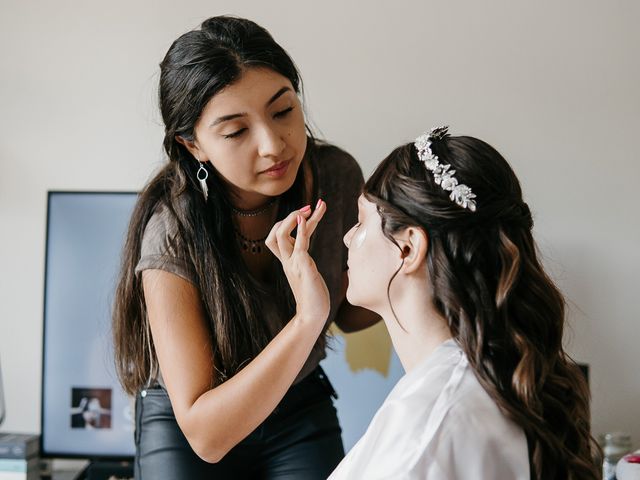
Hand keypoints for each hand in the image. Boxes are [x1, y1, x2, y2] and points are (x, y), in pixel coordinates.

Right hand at [266, 200, 329, 323]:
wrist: (313, 315)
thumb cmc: (314, 296)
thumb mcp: (308, 273)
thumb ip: (306, 261)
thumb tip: (308, 256)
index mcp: (288, 261)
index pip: (281, 236)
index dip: (292, 222)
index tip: (310, 211)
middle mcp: (287, 261)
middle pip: (275, 233)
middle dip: (289, 216)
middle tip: (309, 206)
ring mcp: (293, 264)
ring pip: (281, 236)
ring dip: (294, 219)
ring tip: (309, 208)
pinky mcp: (303, 268)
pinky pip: (299, 245)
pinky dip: (301, 231)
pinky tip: (306, 219)